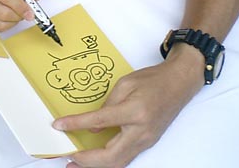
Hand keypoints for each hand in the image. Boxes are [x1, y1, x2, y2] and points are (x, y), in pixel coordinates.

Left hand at [52, 44, 203, 167]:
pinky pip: (125, 158)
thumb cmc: (153, 79)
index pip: (99, 121)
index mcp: (134, 112)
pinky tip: (95, 159)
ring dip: (96, 166)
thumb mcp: (125, 84)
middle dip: (86, 161)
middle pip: (110, 157)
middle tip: (67, 158)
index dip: (76, 125)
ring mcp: (146, 140)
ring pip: (119, 162)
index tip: (59, 126)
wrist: (179, 83)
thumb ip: (107, 106)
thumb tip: (92, 127)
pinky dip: (108, 161)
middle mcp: (141, 131)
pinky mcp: (147, 142)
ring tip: (76, 163)